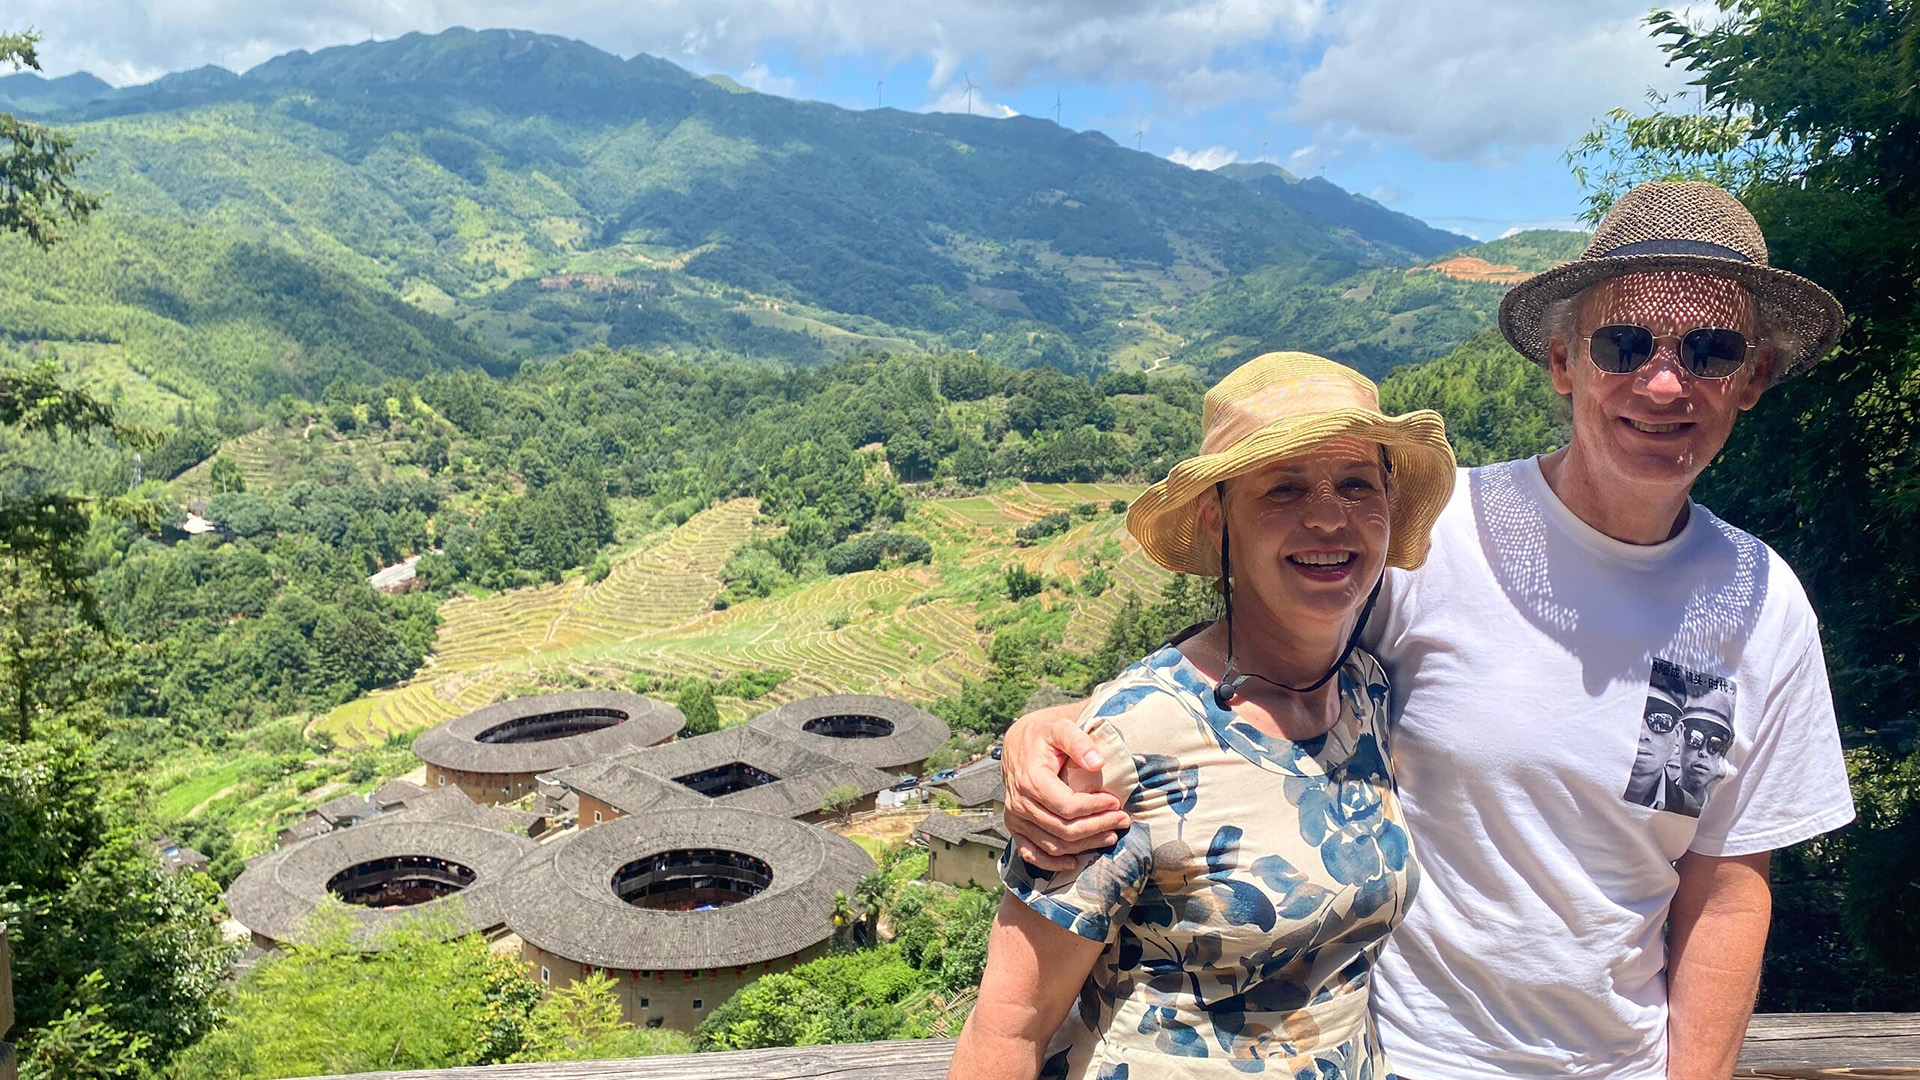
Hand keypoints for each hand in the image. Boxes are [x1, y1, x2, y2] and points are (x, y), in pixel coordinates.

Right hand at [1001, 702, 1129, 870]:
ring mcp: (1015, 817)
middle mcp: (1020, 802)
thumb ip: (1079, 742)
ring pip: (1053, 844)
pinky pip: (1030, 853)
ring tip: (1110, 836)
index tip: (1116, 803)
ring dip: (1084, 845)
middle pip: (1063, 829)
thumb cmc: (1043, 734)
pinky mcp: (1015, 825)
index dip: (1095, 809)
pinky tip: (1074, 862)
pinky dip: (1051, 863)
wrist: (1017, 741)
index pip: (1067, 806)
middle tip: (1122, 820)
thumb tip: (1098, 762)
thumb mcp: (1061, 727)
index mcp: (1031, 780)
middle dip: (1097, 827)